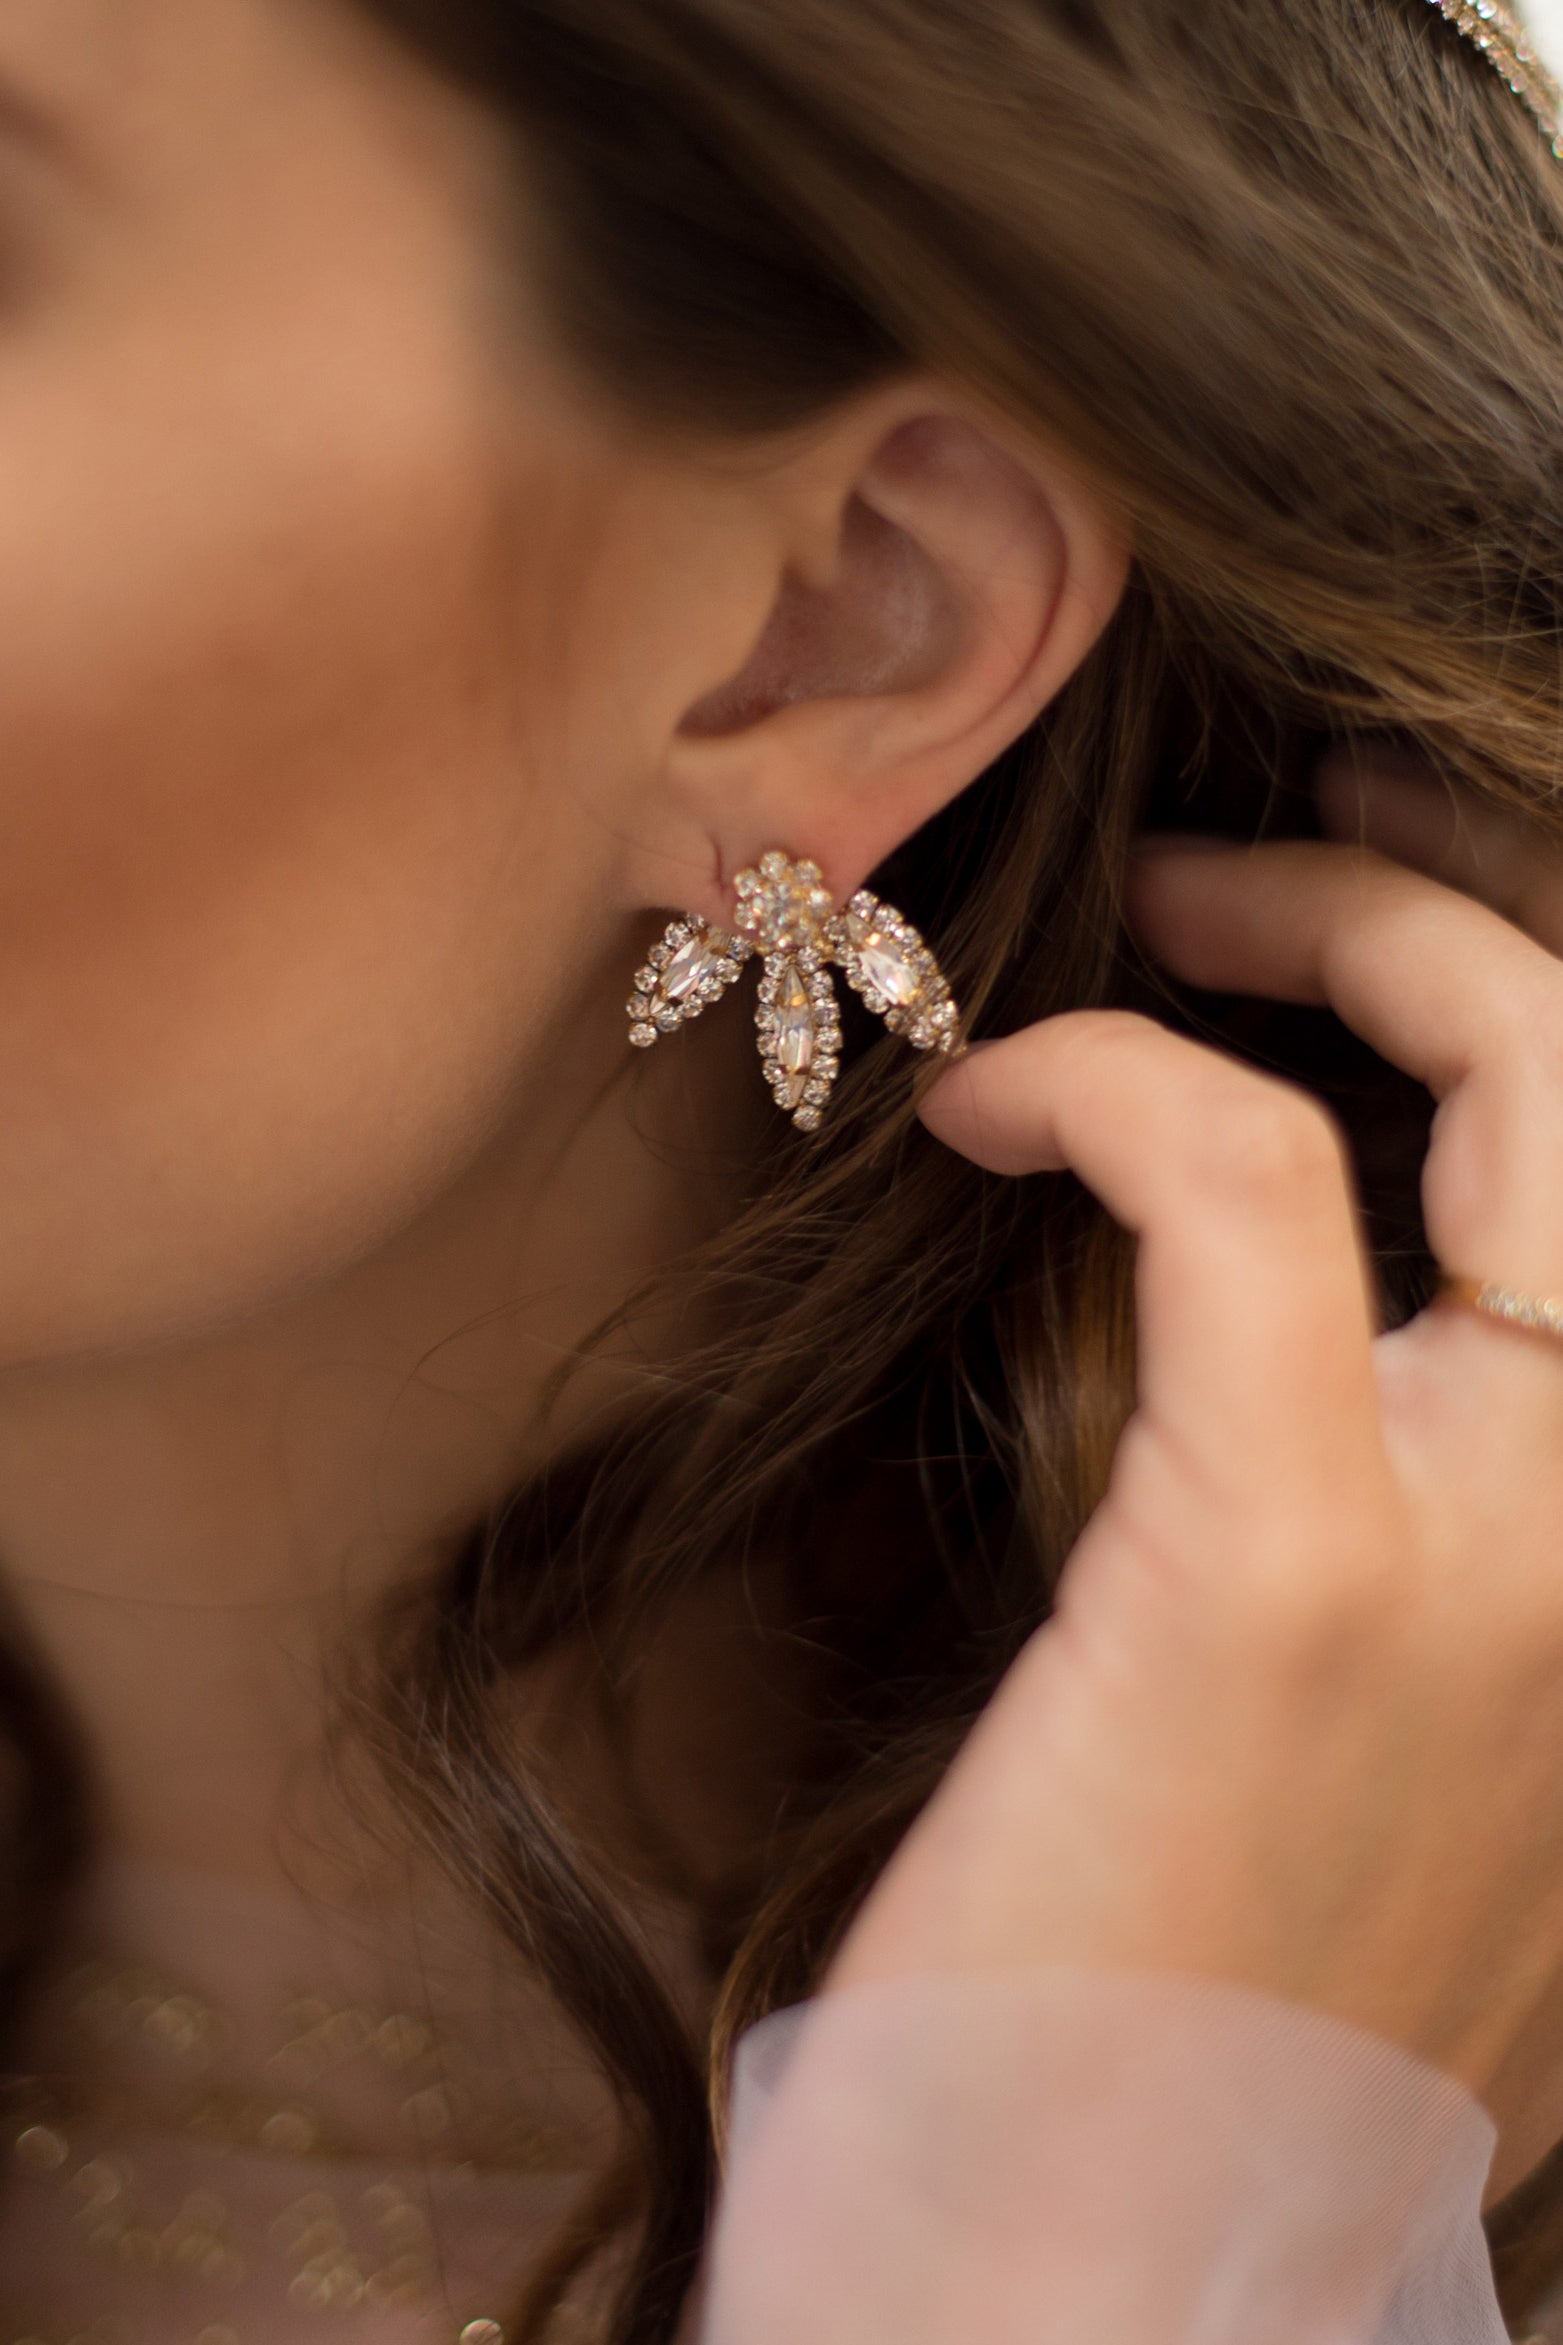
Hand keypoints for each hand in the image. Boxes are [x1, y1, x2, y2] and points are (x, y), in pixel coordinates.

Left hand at [827, 755, 1562, 2206]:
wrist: (1087, 2289)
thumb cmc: (1182, 2023)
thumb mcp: (1396, 1788)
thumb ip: (1446, 1583)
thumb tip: (1339, 1353)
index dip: (1534, 1023)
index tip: (1373, 942)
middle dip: (1478, 910)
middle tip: (1286, 850)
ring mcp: (1522, 1561)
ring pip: (1531, 1082)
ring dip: (1337, 929)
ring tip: (1166, 908)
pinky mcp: (1307, 1581)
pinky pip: (1243, 1188)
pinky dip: (1113, 1086)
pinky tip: (984, 1103)